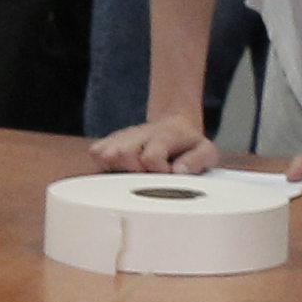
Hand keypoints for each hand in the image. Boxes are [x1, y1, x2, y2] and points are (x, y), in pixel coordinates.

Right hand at [91, 117, 216, 175]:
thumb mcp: (206, 151)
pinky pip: (95, 153)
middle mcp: (139, 135)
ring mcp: (121, 138)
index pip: (150, 158)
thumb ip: (198, 160)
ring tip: (132, 175)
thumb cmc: (189, 145)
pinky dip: (103, 167)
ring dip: (116, 170)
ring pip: (104, 153)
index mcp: (164, 136)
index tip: (167, 174)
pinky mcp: (108, 143)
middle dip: (134, 171)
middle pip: (123, 153)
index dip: (157, 171)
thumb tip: (178, 171)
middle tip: (146, 176)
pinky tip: (119, 173)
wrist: (174, 125)